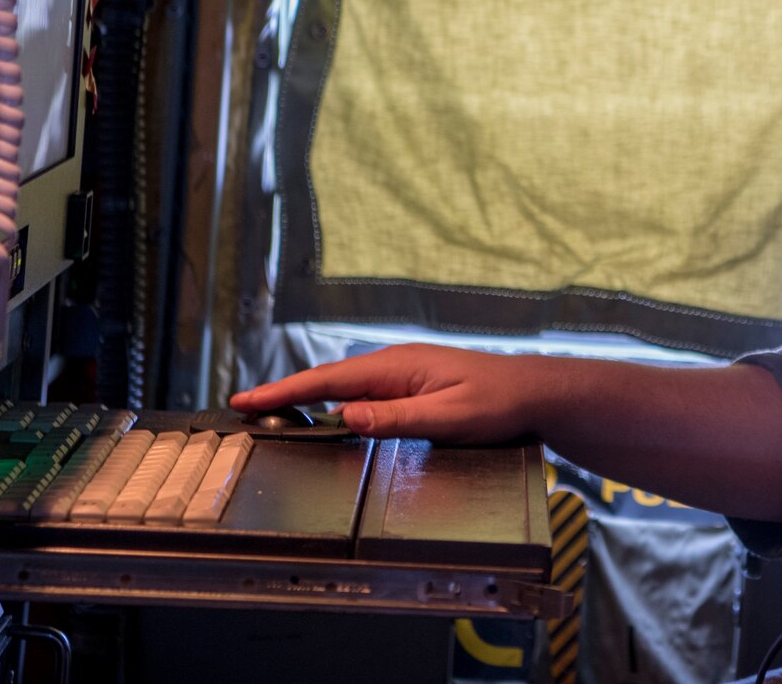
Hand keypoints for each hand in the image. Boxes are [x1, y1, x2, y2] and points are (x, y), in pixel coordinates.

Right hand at [229, 343, 532, 441]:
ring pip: (344, 386)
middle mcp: (396, 364)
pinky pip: (363, 392)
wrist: (536, 392)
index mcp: (398, 366)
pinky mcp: (414, 385)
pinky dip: (334, 401)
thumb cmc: (499, 403)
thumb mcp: (448, 416)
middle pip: (329, 380)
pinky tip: (326, 413)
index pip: (329, 380)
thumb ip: (397, 418)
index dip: (285, 391)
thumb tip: (346, 416)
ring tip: (270, 410)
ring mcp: (404, 373)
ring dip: (307, 397)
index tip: (248, 401)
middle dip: (285, 393)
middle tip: (245, 409)